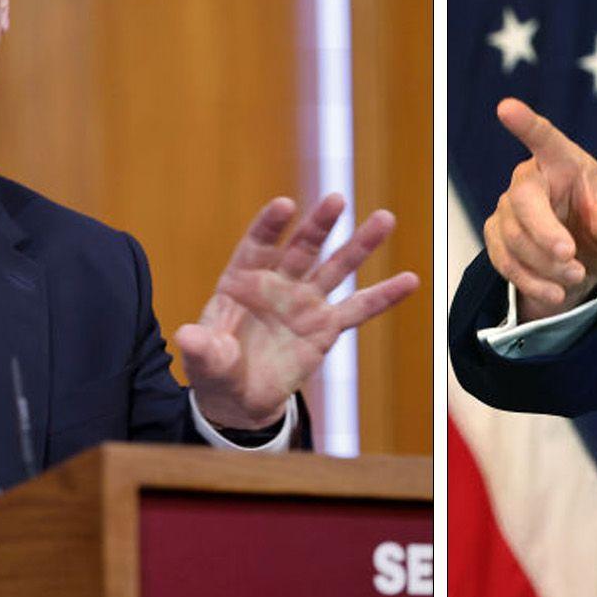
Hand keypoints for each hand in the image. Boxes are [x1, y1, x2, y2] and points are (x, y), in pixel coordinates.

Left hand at [175, 195, 418, 429]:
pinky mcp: (326, 326)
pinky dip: (384, 296)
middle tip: (336, 199)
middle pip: (302, 248)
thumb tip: (187, 337)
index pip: (258, 245)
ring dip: (359, 244)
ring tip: (385, 219)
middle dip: (319, 225)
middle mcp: (277, 283)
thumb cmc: (216, 368)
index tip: (285, 206)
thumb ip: (202, 348)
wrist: (239, 396)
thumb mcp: (204, 360)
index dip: (270, 226)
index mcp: (242, 280)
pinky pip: (358, 309)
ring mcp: (305, 302)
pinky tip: (409, 280)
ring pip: (335, 267)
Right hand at [484, 98, 596, 320]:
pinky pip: (505, 261)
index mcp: (564, 162)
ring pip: (515, 237)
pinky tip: (555, 293)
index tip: (506, 108)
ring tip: (575, 276)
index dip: (525, 124)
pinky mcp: (496, 236)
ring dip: (546, 265)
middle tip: (571, 258)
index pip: (544, 139)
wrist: (584, 262)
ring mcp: (508, 208)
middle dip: (544, 232)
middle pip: (523, 198)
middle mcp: (530, 179)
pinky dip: (532, 281)